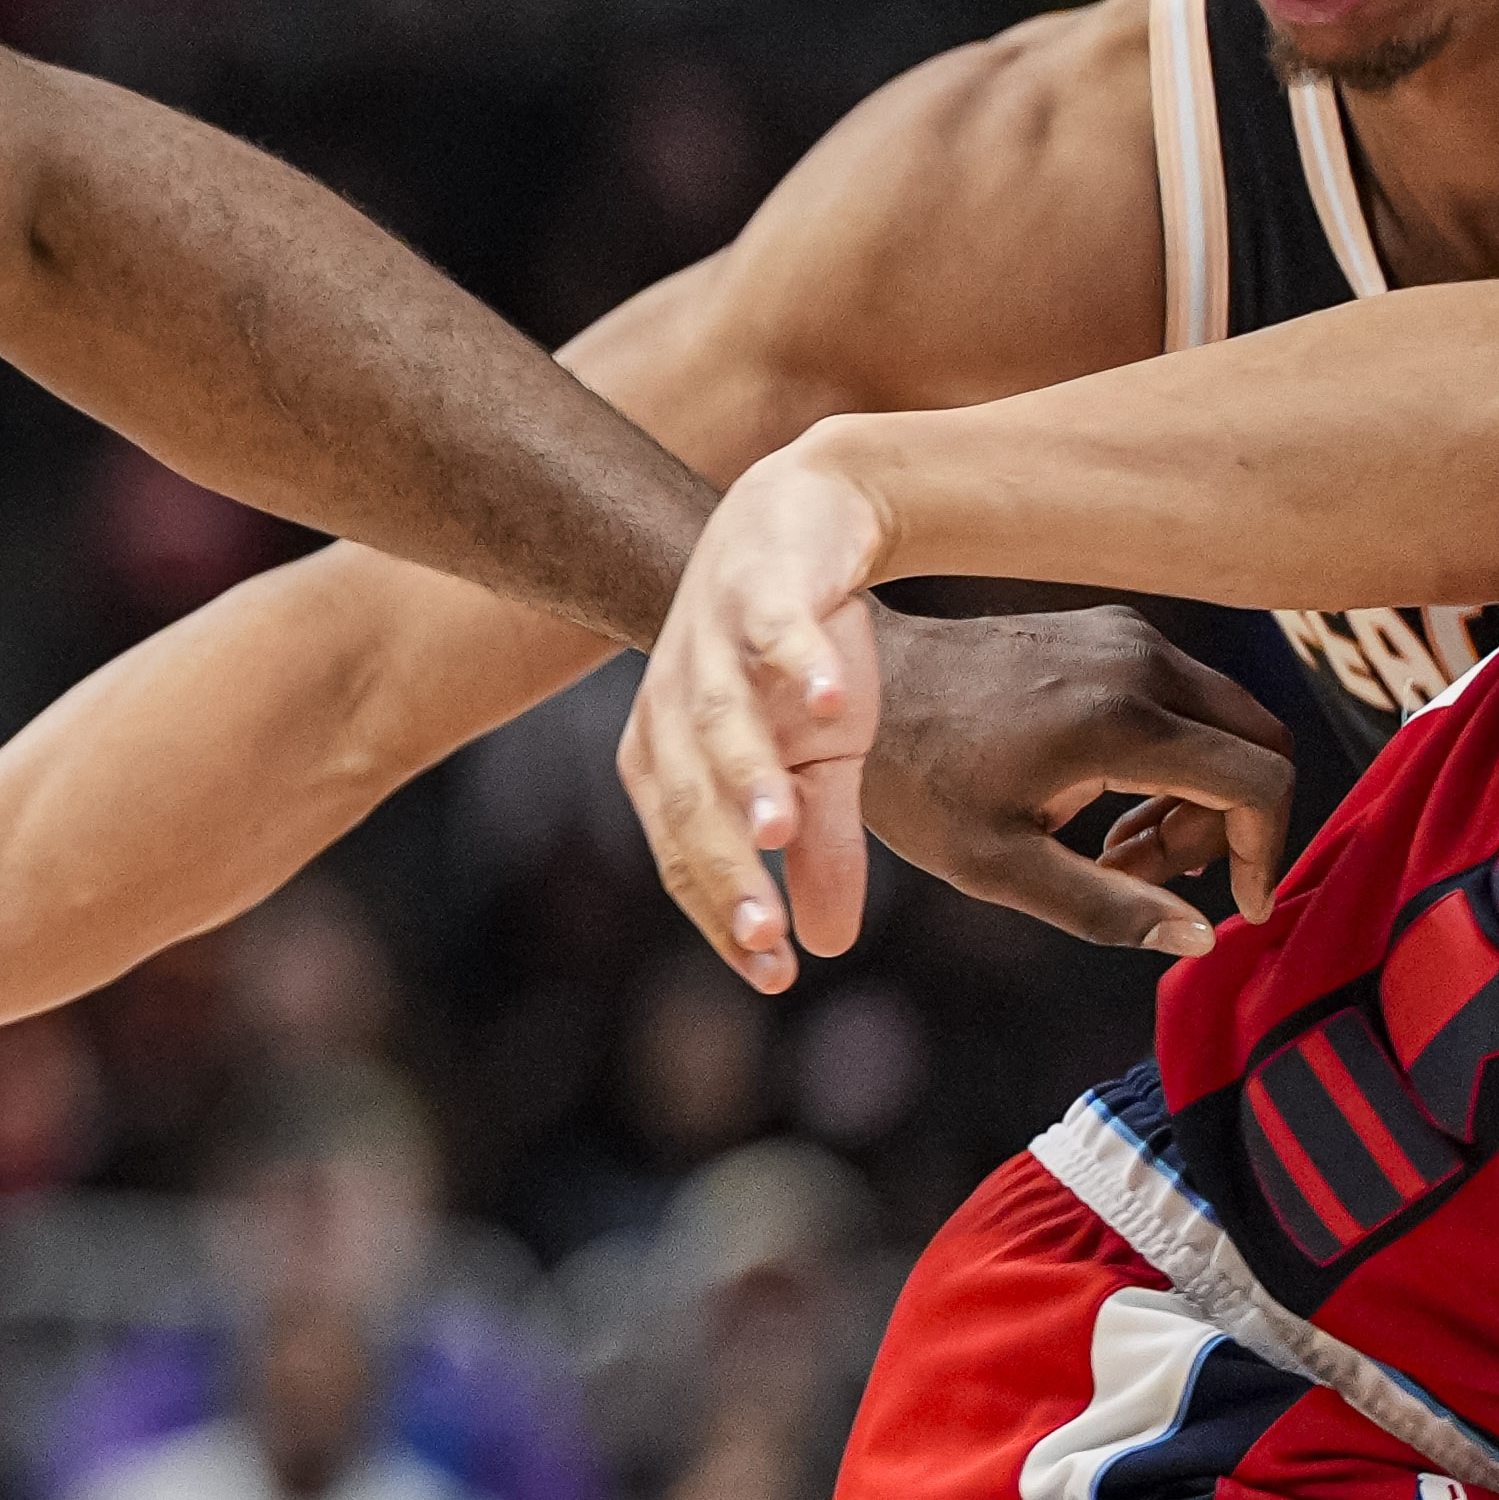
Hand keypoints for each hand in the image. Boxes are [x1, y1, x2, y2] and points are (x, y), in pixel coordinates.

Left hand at [620, 450, 895, 979]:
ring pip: (718, 719)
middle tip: (764, 937)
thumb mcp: (819, 761)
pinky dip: (799, 663)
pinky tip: (831, 701)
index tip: (771, 975)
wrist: (808, 524)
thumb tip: (826, 945)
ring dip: (749, 772)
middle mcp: (671, 707)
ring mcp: (710, 642)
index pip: (683, 855)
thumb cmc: (797, 663)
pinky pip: (775, 631)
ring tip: (782, 826)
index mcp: (668, 761)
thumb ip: (821, 844)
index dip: (725, 913)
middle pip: (690, 800)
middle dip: (727, 869)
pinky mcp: (759, 588)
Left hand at [625, 559, 1287, 989]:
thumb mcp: (998, 866)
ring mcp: (1127, 633)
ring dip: (1199, 793)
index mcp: (1122, 718)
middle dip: (1229, 825)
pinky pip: (1186, 696)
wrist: (847, 689)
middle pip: (1261, 746)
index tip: (1241, 904)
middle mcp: (1140, 660)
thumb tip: (1201, 939)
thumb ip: (1106, 907)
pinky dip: (1175, 753)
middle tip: (1147, 870)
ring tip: (1116, 847)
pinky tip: (1101, 798)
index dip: (1266, 852)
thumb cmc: (912, 780)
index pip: (1261, 783)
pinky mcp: (1110, 627)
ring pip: (1229, 721)